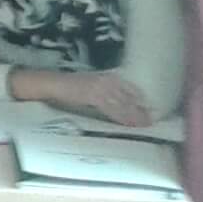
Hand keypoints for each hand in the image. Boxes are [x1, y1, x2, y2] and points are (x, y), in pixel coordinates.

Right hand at [19, 67, 154, 125]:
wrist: (51, 84)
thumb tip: (122, 103)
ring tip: (144, 124)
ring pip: (122, 104)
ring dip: (134, 115)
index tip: (151, 109)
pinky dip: (121, 117)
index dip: (140, 99)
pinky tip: (129, 124)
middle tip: (151, 120)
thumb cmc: (70, 87)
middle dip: (140, 109)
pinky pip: (111, 109)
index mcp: (107, 77)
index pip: (129, 88)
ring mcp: (99, 88)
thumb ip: (106, 92)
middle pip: (128, 97)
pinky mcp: (92, 96)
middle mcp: (105, 80)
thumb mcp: (91, 86)